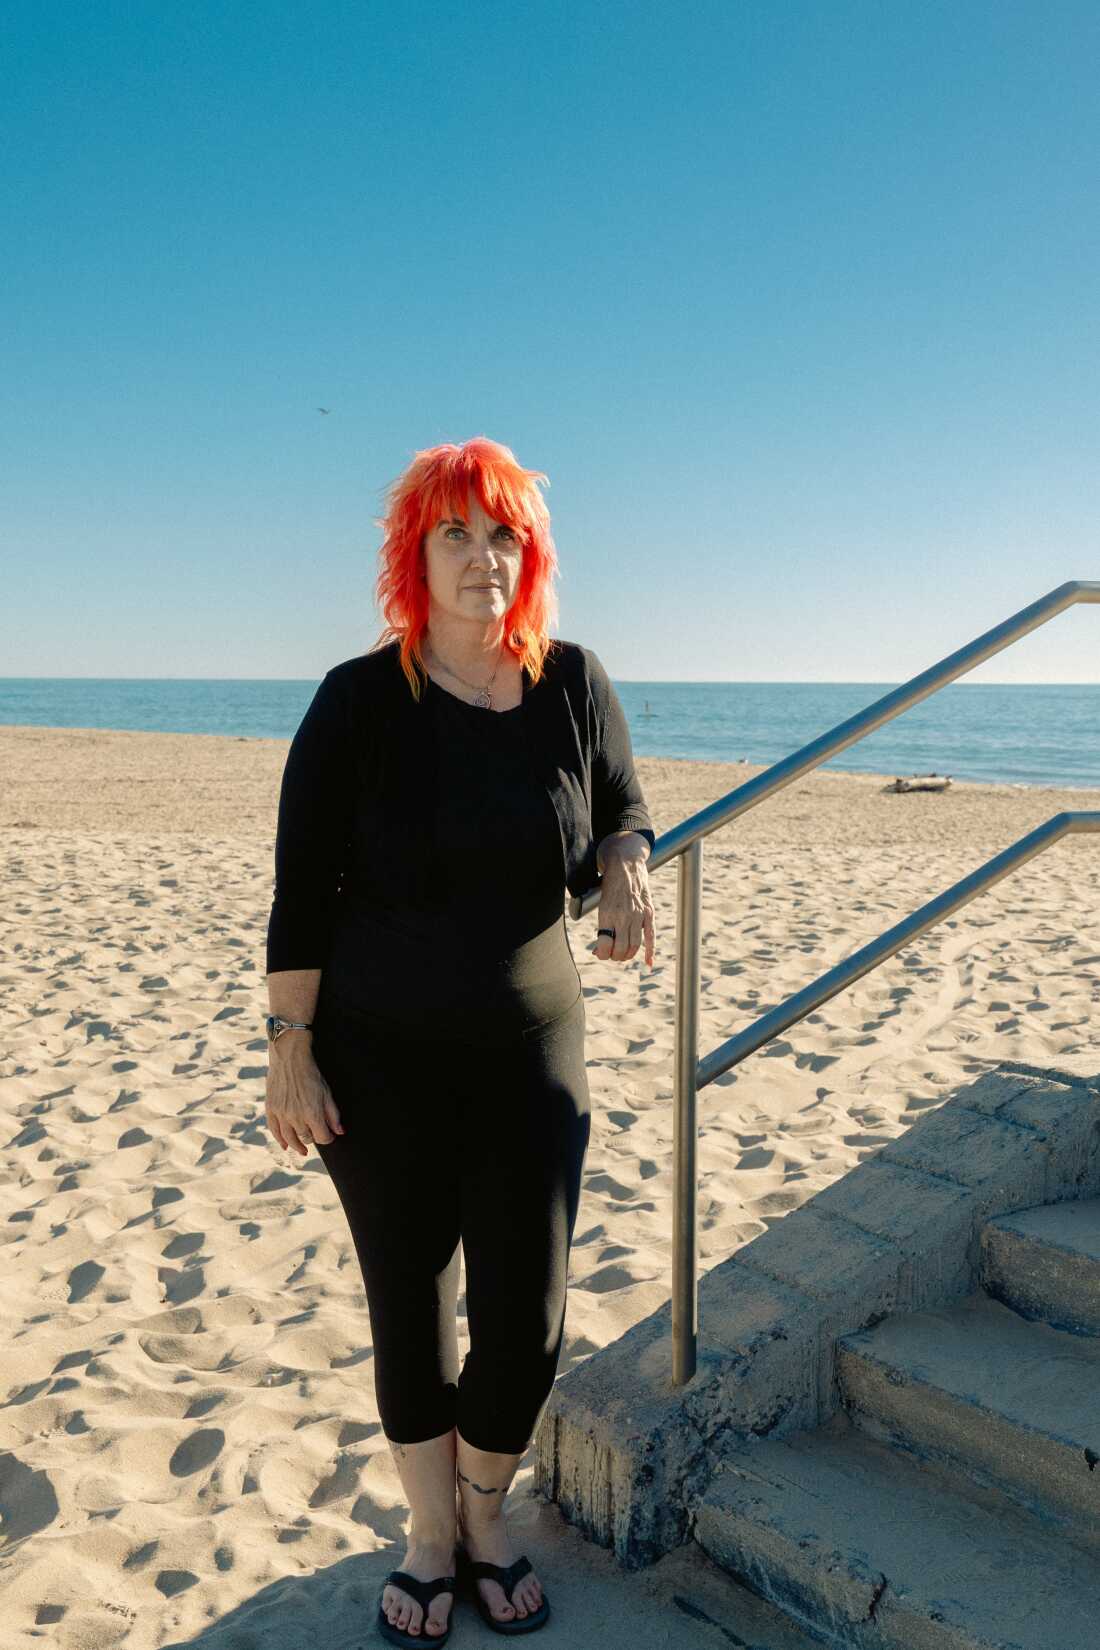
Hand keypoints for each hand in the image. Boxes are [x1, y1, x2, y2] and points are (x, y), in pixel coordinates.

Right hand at [265, 1037, 344, 1155]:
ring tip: (303, 1150)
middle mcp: (295, 1116)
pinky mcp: (271, 1109)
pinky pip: (274, 1130)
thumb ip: (333, 1114)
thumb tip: (339, 1132)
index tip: (329, 1135)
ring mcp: (281, 1114)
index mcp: (312, 1113)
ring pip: (289, 1138)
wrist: (289, 1058)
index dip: (328, 1138)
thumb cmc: (311, 1073)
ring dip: (297, 1146)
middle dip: (313, 1138)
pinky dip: (280, 1140)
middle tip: (316, 1135)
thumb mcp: (327, 1092)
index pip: (322, 1137)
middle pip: (306, 1138)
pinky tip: (285, 1146)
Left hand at [592, 837, 655, 966]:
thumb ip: (602, 925)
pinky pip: (651, 936)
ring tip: (622, 954)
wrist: (625, 864)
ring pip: (634, 945)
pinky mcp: (649, 912)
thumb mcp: (600, 904)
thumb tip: (598, 950)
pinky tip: (648, 963)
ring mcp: (638, 915)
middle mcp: (623, 916)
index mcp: (607, 913)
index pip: (604, 944)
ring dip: (627, 955)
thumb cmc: (610, 885)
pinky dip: (650, 952)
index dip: (602, 954)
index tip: (600, 953)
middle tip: (611, 954)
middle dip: (614, 956)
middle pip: (620, 948)